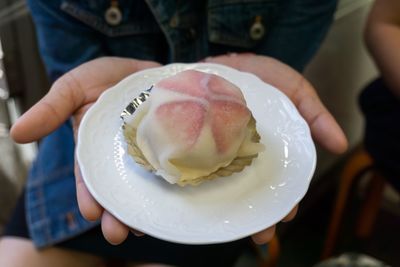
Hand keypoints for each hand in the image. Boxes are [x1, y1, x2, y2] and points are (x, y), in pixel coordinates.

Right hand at [11, 57, 160, 243]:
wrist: (141, 66)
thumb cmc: (103, 77)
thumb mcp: (72, 88)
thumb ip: (50, 110)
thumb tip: (17, 133)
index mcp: (94, 149)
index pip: (89, 178)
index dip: (89, 196)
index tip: (91, 212)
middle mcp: (120, 157)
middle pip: (117, 190)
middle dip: (116, 214)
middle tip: (119, 234)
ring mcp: (147, 153)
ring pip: (143, 186)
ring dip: (143, 208)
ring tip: (144, 226)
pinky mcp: (169, 145)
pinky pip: (170, 166)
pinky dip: (170, 183)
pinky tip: (172, 199)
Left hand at [205, 53, 347, 243]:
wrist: (225, 58)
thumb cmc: (264, 77)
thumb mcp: (296, 91)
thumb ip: (316, 115)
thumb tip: (341, 146)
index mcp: (266, 152)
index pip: (277, 183)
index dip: (283, 201)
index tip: (285, 216)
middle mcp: (240, 157)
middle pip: (250, 191)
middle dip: (256, 213)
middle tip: (260, 233)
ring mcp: (214, 152)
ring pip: (222, 186)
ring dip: (226, 208)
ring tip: (228, 226)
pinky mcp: (192, 143)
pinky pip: (193, 166)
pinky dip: (194, 182)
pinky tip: (196, 199)